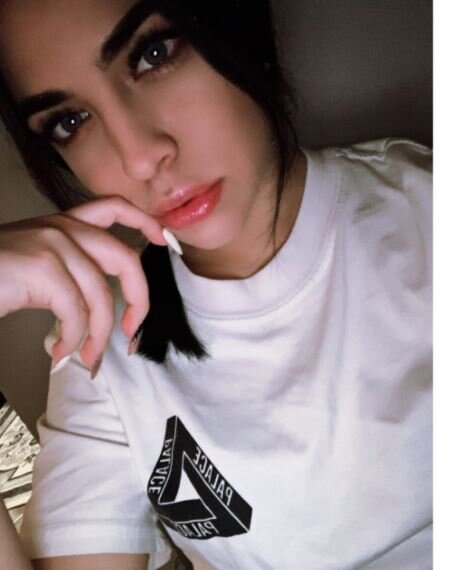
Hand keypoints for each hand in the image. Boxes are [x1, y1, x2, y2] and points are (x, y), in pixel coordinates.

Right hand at [0, 196, 166, 369]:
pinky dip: (71, 339)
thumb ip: (71, 273)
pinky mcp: (41, 267)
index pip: (113, 208)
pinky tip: (58, 350)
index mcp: (62, 224)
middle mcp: (61, 227)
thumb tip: (104, 311)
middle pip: (124, 259)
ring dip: (97, 336)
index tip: (165, 241)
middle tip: (132, 333)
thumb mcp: (36, 267)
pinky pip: (76, 313)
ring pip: (99, 296)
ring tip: (84, 357)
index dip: (144, 221)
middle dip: (138, 300)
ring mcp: (51, 244)